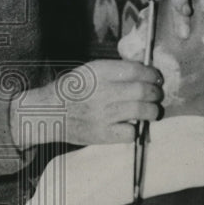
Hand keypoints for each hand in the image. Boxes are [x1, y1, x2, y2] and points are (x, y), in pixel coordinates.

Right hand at [10, 60, 162, 146]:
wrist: (47, 112)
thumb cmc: (71, 90)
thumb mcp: (88, 71)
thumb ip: (114, 71)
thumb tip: (145, 73)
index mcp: (98, 72)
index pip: (136, 70)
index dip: (152, 74)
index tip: (156, 78)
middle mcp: (102, 91)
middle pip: (143, 91)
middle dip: (156, 93)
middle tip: (156, 95)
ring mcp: (103, 114)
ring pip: (143, 111)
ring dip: (153, 110)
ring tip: (151, 110)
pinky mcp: (102, 134)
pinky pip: (131, 132)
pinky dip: (135, 129)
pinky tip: (131, 125)